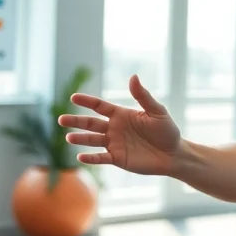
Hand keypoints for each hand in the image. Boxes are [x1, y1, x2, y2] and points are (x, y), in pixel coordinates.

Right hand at [58, 75, 182, 175]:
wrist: (174, 154)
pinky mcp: (118, 158)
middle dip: (76, 121)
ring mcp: (114, 144)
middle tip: (61, 119)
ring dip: (80, 139)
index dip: (87, 102)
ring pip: (92, 140)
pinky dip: (91, 158)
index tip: (73, 98)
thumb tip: (133, 77)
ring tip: (69, 137)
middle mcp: (114, 128)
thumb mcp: (157, 111)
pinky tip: (80, 156)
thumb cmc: (167, 130)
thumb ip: (143, 96)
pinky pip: (101, 158)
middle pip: (91, 123)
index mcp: (122, 114)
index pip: (100, 106)